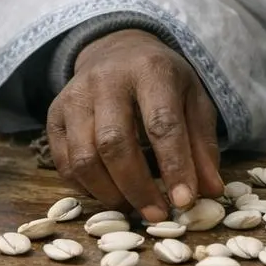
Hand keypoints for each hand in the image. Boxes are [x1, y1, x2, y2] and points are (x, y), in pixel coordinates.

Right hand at [46, 29, 223, 222]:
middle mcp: (107, 79)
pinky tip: (109, 193)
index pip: (162, 123)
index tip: (184, 201)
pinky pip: (64, 162)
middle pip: (115, 143)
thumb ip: (203, 145)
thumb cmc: (163, 82)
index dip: (174, 166)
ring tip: (133, 207)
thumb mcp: (193, 101)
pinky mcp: (54, 114)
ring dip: (109, 193)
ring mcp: (75, 96)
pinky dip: (85, 187)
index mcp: (150, 70)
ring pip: (84, 157)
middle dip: (137, 187)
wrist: (117, 50)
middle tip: (157, 215)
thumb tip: (212, 191)